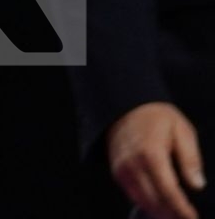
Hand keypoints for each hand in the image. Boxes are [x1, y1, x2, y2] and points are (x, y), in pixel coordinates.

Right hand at [110, 102, 204, 218]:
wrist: (126, 106)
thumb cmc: (157, 117)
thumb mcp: (182, 130)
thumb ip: (190, 158)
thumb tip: (198, 184)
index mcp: (151, 154)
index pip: (168, 190)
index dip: (182, 208)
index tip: (193, 217)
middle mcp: (133, 164)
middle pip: (155, 200)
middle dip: (173, 213)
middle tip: (187, 218)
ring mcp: (122, 169)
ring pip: (142, 201)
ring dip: (160, 212)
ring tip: (176, 215)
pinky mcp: (117, 172)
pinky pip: (132, 195)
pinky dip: (147, 204)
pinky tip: (161, 207)